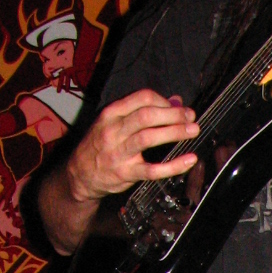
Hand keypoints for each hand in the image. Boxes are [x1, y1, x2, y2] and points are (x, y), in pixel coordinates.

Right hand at [64, 89, 199, 204]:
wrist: (79, 174)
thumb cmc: (99, 145)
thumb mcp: (114, 121)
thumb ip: (142, 110)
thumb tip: (175, 101)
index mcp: (111, 114)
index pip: (142, 98)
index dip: (164, 101)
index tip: (179, 107)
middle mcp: (113, 131)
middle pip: (146, 116)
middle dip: (173, 114)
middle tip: (190, 117)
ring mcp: (119, 152)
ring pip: (148, 138)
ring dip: (174, 132)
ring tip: (192, 131)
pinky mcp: (125, 173)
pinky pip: (152, 170)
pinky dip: (173, 166)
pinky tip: (188, 160)